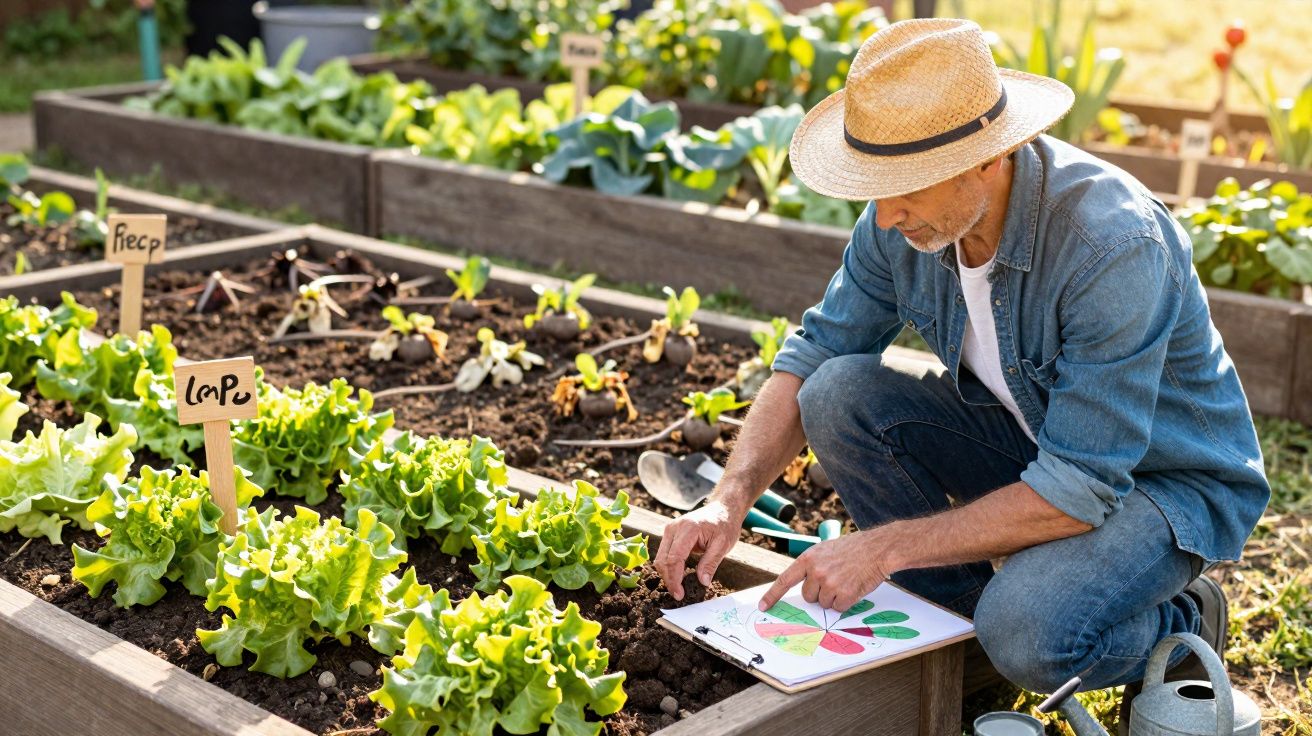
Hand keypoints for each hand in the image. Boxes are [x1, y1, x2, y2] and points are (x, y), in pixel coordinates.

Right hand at [654, 498, 744, 600]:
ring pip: (660, 558)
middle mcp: (674, 528)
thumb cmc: (724, 525)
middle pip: (663, 560)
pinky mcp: (670, 534)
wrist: (723, 509)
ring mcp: (670, 529)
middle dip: (669, 580)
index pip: (674, 558)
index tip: (680, 594)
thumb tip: (702, 582)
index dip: (674, 579)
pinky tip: (677, 577)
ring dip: (667, 574)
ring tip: (678, 588)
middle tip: (679, 595)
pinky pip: (663, 554)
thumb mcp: (723, 545)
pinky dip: (668, 567)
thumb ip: (710, 563)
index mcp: (688, 529)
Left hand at [758, 529, 896, 612]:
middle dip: (819, 593)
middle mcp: (815, 571)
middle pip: (808, 597)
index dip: (773, 595)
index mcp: (808, 558)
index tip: (763, 606)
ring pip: (824, 604)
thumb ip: (812, 565)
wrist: (878, 548)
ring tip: (846, 580)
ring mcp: (829, 583)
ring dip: (834, 597)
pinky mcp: (844, 594)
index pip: (785, 580)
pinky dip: (845, 602)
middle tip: (835, 579)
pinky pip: (838, 608)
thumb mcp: (825, 550)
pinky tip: (853, 587)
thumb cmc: (853, 548)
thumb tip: (804, 586)